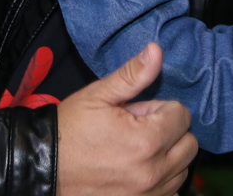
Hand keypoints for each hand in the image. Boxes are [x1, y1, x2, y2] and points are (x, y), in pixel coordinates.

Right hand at [57, 43, 197, 195]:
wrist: (43, 167)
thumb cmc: (70, 129)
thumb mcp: (99, 95)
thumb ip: (133, 74)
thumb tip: (156, 50)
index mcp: (146, 141)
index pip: (182, 116)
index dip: (160, 108)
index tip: (137, 112)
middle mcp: (152, 172)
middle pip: (189, 144)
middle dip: (170, 131)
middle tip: (139, 129)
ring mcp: (148, 194)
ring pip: (183, 169)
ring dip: (168, 155)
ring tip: (137, 149)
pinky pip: (171, 191)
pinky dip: (162, 179)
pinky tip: (139, 169)